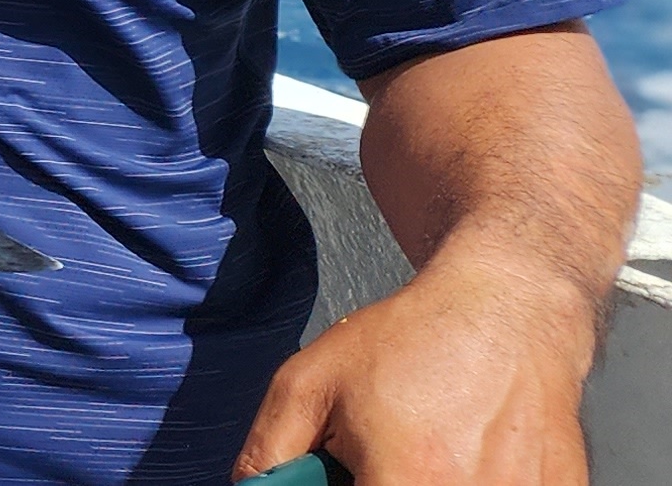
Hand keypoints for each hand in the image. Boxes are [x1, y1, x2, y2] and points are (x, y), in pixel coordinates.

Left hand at [238, 249, 602, 483]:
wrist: (509, 310)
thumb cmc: (415, 340)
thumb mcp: (309, 383)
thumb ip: (270, 451)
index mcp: (406, 483)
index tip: (344, 473)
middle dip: (380, 481)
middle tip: (384, 455)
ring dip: (424, 479)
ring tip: (427, 449)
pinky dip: (476, 477)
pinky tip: (469, 451)